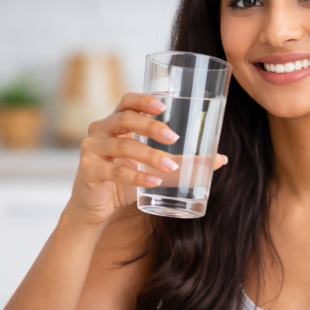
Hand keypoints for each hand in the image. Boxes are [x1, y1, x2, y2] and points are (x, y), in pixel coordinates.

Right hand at [64, 92, 227, 225]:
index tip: (164, 106)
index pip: (126, 101)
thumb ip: (183, 162)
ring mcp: (91, 149)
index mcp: (115, 123)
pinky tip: (153, 181)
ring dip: (150, 155)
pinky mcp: (88, 170)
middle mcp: (100, 130)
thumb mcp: (154, 168)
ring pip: (123, 145)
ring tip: (171, 166)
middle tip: (173, 137)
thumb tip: (221, 159)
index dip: (143, 100)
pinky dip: (136, 176)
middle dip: (151, 126)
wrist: (94, 209)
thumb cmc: (123, 182)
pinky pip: (114, 170)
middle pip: (124, 118)